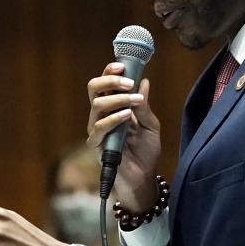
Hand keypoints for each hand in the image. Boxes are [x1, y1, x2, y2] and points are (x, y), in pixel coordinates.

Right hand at [87, 62, 161, 210]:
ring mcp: (97, 130)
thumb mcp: (151, 126)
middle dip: (110, 81)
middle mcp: (101, 116)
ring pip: (97, 105)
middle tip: (128, 81)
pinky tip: (128, 115)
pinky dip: (114, 118)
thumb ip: (144, 106)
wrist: (144, 179)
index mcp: (113, 108)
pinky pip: (99, 128)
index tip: (123, 66)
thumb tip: (144, 81)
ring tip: (135, 100)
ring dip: (118, 98)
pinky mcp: (96, 146)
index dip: (111, 72)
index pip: (105, 85)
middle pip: (94, 89)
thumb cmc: (146, 153)